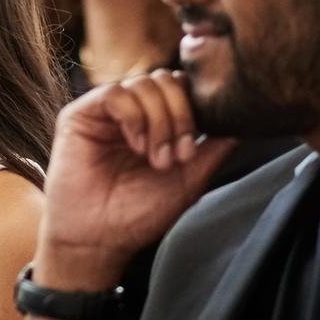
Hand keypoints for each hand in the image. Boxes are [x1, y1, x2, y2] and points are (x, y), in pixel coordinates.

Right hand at [36, 70, 237, 287]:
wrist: (98, 240)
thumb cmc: (136, 215)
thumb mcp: (188, 180)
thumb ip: (213, 148)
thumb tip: (240, 122)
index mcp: (154, 123)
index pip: (181, 88)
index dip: (194, 109)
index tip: (191, 150)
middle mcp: (130, 112)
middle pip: (167, 79)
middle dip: (179, 115)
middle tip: (175, 155)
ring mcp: (105, 112)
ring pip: (144, 83)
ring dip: (158, 121)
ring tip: (154, 157)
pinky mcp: (80, 115)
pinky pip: (115, 93)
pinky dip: (133, 117)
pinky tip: (135, 145)